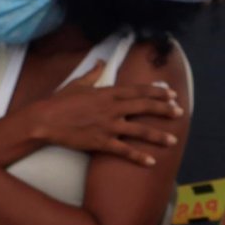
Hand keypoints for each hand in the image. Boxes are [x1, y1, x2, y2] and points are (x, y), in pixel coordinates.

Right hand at [28, 61, 183, 166]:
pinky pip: (124, 151)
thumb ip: (93, 74)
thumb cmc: (60, 101)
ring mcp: (108, 126)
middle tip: (179, 112)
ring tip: (173, 140)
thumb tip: (100, 62)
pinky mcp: (100, 142)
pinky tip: (151, 162)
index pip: (138, 90)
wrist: (44, 120)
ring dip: (158, 135)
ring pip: (139, 130)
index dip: (157, 92)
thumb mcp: (78, 83)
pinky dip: (138, 157)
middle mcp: (112, 108)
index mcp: (108, 93)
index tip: (171, 93)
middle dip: (164, 110)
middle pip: (144, 107)